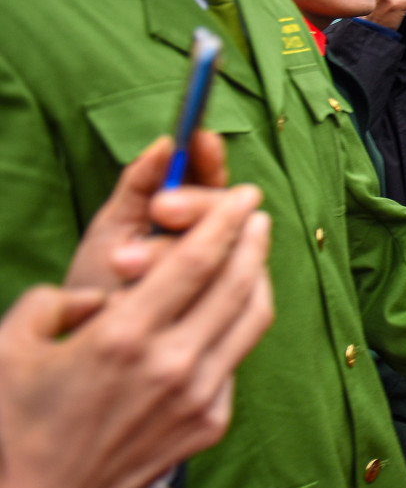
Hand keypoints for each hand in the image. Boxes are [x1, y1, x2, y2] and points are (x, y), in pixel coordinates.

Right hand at [0, 181, 270, 487]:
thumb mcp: (16, 343)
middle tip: (257, 213)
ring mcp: (199, 396)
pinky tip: (228, 308)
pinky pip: (235, 358)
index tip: (245, 194)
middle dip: (253, 239)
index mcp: (123, 337)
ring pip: (251, 319)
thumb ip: (58, 299)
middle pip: (237, 282)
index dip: (227, 220)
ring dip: (257, 278)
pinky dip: (237, 324)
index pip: (196, 261)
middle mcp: (172, 364)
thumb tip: (107, 289)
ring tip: (253, 252)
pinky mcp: (212, 421)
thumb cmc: (22, 420)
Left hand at [66, 133, 230, 292]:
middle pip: (223, 207)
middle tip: (160, 210)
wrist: (95, 349)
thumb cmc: (99, 285)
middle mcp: (212, 236)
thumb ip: (138, 186)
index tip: (200, 139)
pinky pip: (225, 286)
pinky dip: (184, 287)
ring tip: (123, 264)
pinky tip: (140, 293)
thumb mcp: (111, 229)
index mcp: (186, 210)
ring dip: (170, 250)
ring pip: (220, 245)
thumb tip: (166, 142)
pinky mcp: (228, 305)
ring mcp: (222, 270)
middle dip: (192, 205)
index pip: (210, 175)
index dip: (209, 158)